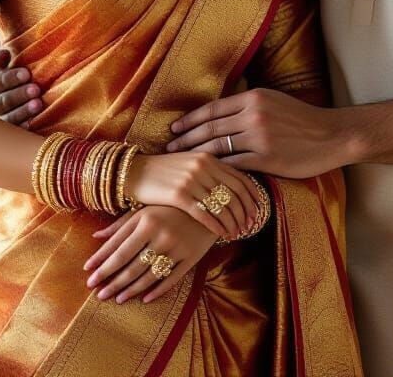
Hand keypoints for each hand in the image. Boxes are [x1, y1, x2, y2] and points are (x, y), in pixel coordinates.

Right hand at [0, 48, 41, 126]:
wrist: (11, 96)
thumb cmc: (14, 75)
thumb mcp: (5, 65)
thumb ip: (2, 58)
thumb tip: (4, 53)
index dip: (10, 78)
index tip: (27, 73)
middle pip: (1, 101)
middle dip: (19, 95)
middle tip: (35, 89)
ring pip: (6, 118)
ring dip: (22, 111)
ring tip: (38, 104)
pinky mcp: (6, 133)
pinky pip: (13, 133)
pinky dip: (22, 128)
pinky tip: (33, 123)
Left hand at [84, 205, 215, 303]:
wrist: (211, 202)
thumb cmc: (171, 205)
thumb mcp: (146, 209)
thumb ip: (121, 225)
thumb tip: (95, 237)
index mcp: (146, 219)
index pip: (118, 247)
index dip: (101, 262)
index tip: (88, 274)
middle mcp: (160, 234)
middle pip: (130, 264)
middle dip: (111, 280)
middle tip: (97, 293)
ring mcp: (177, 247)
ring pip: (148, 275)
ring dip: (130, 289)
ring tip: (115, 298)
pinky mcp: (192, 257)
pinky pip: (171, 279)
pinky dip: (157, 291)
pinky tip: (144, 299)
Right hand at [125, 151, 258, 240]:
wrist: (134, 172)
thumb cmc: (164, 171)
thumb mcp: (190, 163)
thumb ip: (212, 171)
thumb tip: (233, 187)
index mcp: (209, 157)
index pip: (240, 177)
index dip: (252, 196)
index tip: (258, 210)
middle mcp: (203, 166)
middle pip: (235, 192)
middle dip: (246, 211)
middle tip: (251, 225)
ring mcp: (191, 179)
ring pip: (222, 205)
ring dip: (233, 222)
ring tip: (237, 233)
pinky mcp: (179, 195)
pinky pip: (204, 213)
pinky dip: (217, 226)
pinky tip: (222, 235)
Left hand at [167, 88, 344, 178]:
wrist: (332, 135)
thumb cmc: (303, 119)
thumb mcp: (274, 101)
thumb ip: (249, 105)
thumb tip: (223, 113)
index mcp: (253, 98)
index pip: (213, 109)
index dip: (190, 119)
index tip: (174, 128)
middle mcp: (253, 114)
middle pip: (209, 127)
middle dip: (185, 138)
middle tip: (168, 148)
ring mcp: (259, 137)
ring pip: (217, 147)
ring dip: (195, 156)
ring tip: (181, 164)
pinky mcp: (266, 158)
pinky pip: (234, 164)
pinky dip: (218, 170)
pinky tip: (207, 177)